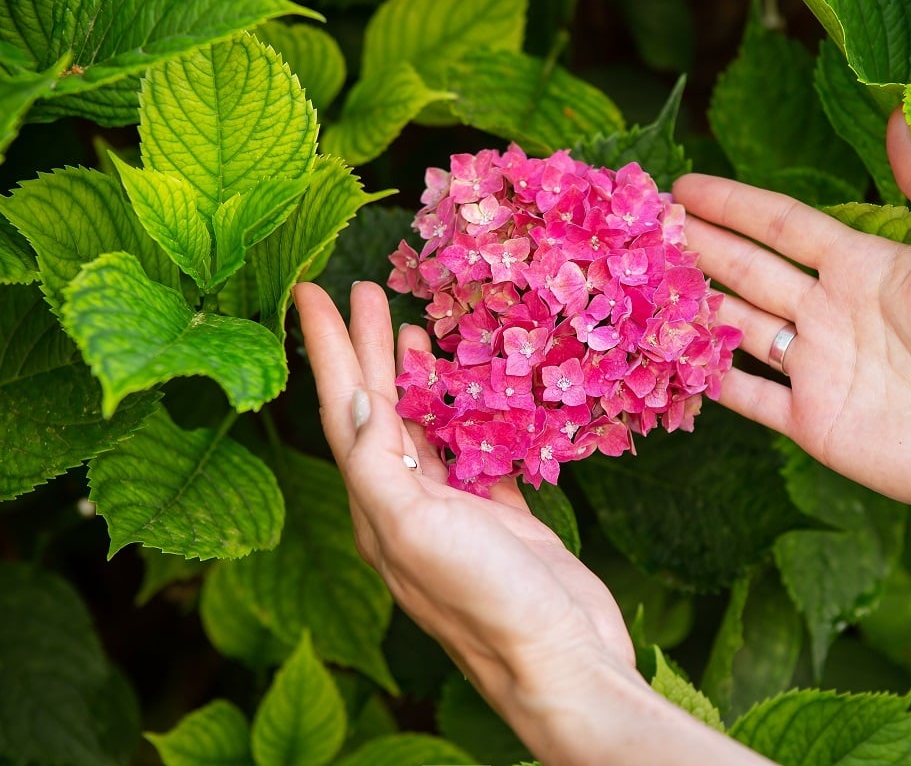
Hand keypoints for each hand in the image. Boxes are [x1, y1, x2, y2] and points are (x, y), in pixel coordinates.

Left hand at [293, 281, 633, 714]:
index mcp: (378, 508)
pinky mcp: (504, 523)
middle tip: (366, 288)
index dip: (327, 349)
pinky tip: (477, 393)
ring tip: (414, 327)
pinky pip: (481, 456)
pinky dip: (474, 419)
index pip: (343, 412)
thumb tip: (353, 402)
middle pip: (381, 412)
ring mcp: (458, 515)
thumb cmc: (487, 599)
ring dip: (416, 379)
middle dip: (369, 349)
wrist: (562, 662)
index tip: (310, 290)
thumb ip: (378, 466)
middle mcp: (408, 508)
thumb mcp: (414, 529)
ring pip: (428, 431)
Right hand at [675, 109, 910, 518]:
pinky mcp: (813, 422)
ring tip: (644, 283)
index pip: (782, 227)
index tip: (684, 185)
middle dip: (699, 246)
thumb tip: (903, 110)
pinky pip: (748, 396)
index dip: (733, 204)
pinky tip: (670, 360)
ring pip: (738, 327)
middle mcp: (831, 313)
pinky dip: (710, 380)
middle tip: (646, 226)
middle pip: (748, 270)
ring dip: (694, 304)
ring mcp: (818, 369)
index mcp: (862, 267)